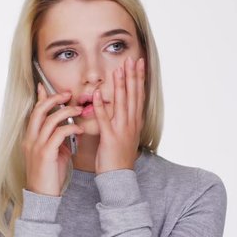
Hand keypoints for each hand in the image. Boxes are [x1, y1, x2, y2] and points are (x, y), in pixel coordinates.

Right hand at [21, 83, 84, 195]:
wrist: (43, 196)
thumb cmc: (50, 176)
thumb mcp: (53, 153)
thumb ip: (57, 140)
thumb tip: (67, 129)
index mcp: (31, 138)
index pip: (34, 112)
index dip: (40, 98)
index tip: (45, 86)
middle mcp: (31, 139)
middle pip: (40, 110)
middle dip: (54, 99)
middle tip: (68, 94)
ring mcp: (37, 146)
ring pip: (50, 119)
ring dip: (66, 112)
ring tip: (79, 111)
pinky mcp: (45, 153)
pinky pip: (58, 134)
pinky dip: (70, 128)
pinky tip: (79, 129)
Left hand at [93, 56, 145, 173]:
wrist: (119, 177)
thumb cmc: (119, 156)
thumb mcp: (126, 134)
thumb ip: (125, 118)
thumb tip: (125, 105)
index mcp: (135, 121)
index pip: (139, 94)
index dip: (139, 77)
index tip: (139, 62)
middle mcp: (131, 123)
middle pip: (133, 95)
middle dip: (132, 76)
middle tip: (132, 59)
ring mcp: (122, 129)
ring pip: (122, 103)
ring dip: (120, 86)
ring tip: (118, 70)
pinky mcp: (110, 137)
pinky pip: (105, 119)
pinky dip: (101, 106)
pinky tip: (98, 94)